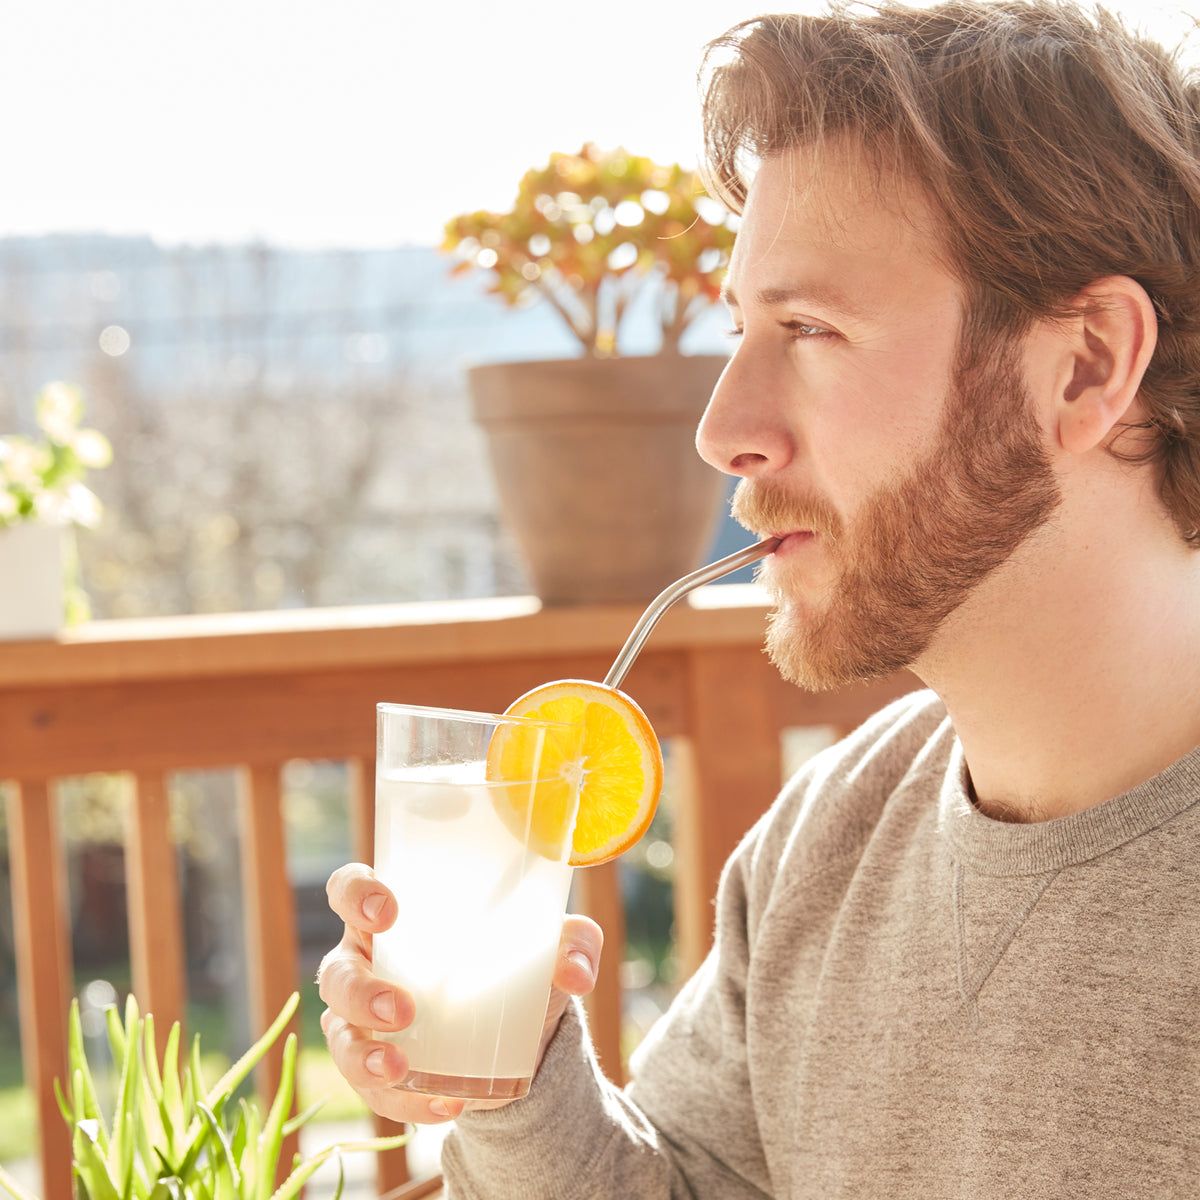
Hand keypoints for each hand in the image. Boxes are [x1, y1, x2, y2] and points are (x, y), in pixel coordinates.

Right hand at [319, 862, 602, 1124]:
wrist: (522, 1035)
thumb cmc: (517, 962)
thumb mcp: (550, 946)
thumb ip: (574, 943)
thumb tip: (575, 971)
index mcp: (395, 918)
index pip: (350, 889)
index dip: (355, 894)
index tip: (388, 912)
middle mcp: (368, 964)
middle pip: (337, 972)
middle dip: (360, 993)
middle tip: (402, 1009)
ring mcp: (364, 1021)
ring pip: (340, 1036)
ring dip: (364, 1055)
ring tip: (401, 1067)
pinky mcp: (377, 1069)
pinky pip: (374, 1090)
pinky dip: (408, 1099)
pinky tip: (445, 1104)